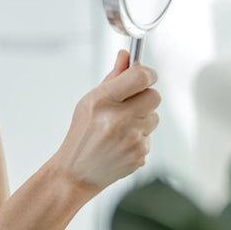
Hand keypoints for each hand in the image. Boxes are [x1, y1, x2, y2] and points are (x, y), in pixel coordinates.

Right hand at [54, 50, 159, 193]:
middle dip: (146, 96)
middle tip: (132, 103)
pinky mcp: (139, 154)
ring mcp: (131, 139)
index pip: (140, 77)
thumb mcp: (89, 102)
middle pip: (154, 96)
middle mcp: (118, 119)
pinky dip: (139, 138)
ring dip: (142, 119)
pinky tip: (121, 143)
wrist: (76, 172)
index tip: (146, 75)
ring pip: (154, 117)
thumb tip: (126, 56)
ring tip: (122, 127)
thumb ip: (112, 79)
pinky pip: (149, 137)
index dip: (148, 73)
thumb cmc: (82, 134)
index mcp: (102, 101)